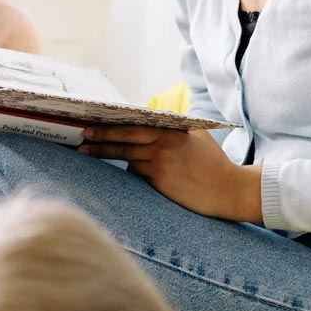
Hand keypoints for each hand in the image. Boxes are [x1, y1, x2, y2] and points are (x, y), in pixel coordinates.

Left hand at [78, 126, 262, 221]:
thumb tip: (154, 120)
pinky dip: (135, 174)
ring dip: (111, 156)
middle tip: (81, 139)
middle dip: (99, 139)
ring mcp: (161, 163)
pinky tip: (137, 174)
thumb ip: (176, 129)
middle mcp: (164, 144)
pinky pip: (138, 176)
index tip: (93, 122)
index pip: (135, 124)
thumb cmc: (214, 164)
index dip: (112, 124)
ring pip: (128, 159)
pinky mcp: (160, 182)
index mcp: (172, 130)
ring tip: (87, 153)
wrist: (229, 190)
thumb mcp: (198, 137)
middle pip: (124, 139)